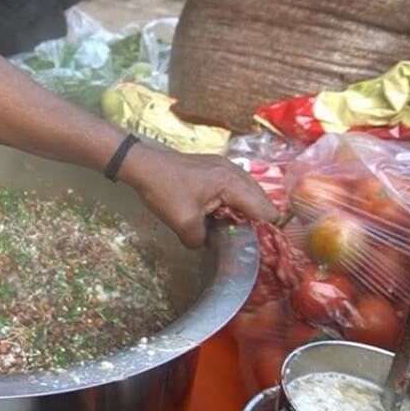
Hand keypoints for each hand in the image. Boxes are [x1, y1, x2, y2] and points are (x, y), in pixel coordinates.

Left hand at [121, 145, 277, 248]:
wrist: (143, 165)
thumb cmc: (164, 190)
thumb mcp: (184, 223)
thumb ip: (202, 240)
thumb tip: (208, 244)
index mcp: (232, 183)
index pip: (265, 209)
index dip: (266, 229)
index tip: (260, 245)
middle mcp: (234, 171)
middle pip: (261, 200)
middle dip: (257, 221)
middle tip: (248, 240)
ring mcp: (225, 166)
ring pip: (249, 193)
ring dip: (245, 211)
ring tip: (235, 229)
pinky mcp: (215, 167)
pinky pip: (235, 187)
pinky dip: (234, 201)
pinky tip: (223, 214)